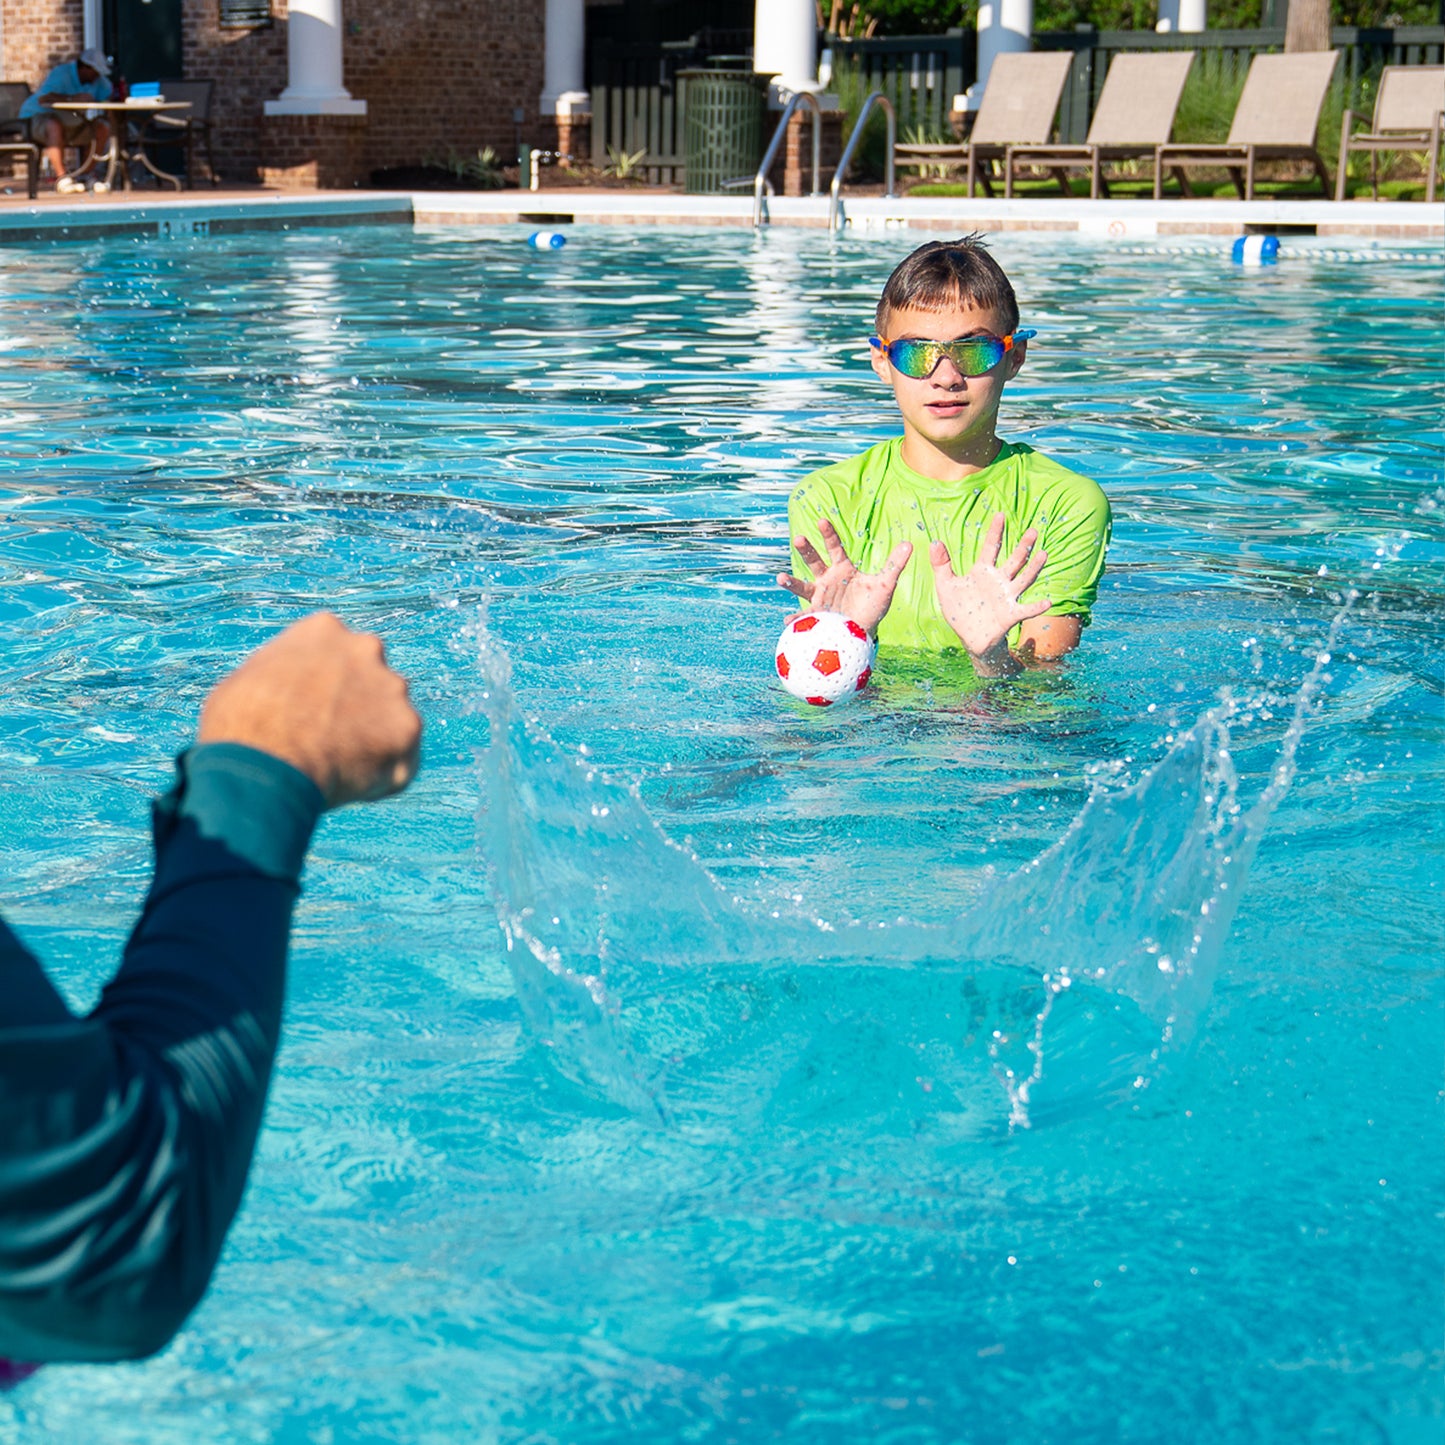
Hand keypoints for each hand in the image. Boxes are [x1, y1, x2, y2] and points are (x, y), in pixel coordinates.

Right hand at [198, 613, 421, 807]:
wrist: (266, 762)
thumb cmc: (240, 727)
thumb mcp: (248, 683)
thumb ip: (282, 680)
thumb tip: (283, 699)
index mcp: (323, 630)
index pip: (336, 655)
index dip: (323, 687)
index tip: (310, 711)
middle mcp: (366, 649)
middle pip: (370, 681)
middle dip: (357, 708)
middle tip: (329, 739)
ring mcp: (392, 688)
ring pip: (390, 719)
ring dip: (371, 741)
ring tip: (334, 767)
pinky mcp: (408, 728)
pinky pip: (401, 758)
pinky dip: (382, 776)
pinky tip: (350, 786)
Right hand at [776, 518, 912, 634]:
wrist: (863, 631)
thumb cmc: (872, 606)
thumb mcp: (885, 585)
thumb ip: (894, 564)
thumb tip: (910, 543)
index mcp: (842, 569)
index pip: (834, 547)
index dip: (828, 534)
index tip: (821, 521)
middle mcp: (827, 580)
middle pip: (814, 561)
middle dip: (806, 550)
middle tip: (799, 539)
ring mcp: (819, 597)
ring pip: (802, 586)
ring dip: (791, 582)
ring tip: (780, 578)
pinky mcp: (816, 615)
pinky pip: (803, 616)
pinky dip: (795, 619)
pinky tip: (788, 621)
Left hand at [930, 513, 1050, 675]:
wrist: (969, 637)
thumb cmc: (959, 610)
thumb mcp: (945, 586)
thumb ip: (941, 565)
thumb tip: (934, 542)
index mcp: (983, 571)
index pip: (990, 547)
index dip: (995, 532)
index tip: (1000, 514)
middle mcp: (999, 581)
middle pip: (1014, 560)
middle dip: (1023, 546)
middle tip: (1033, 530)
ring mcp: (1007, 597)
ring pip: (1024, 579)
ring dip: (1034, 568)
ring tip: (1043, 554)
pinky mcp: (1010, 614)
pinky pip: (1026, 610)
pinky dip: (1036, 606)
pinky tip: (1047, 602)